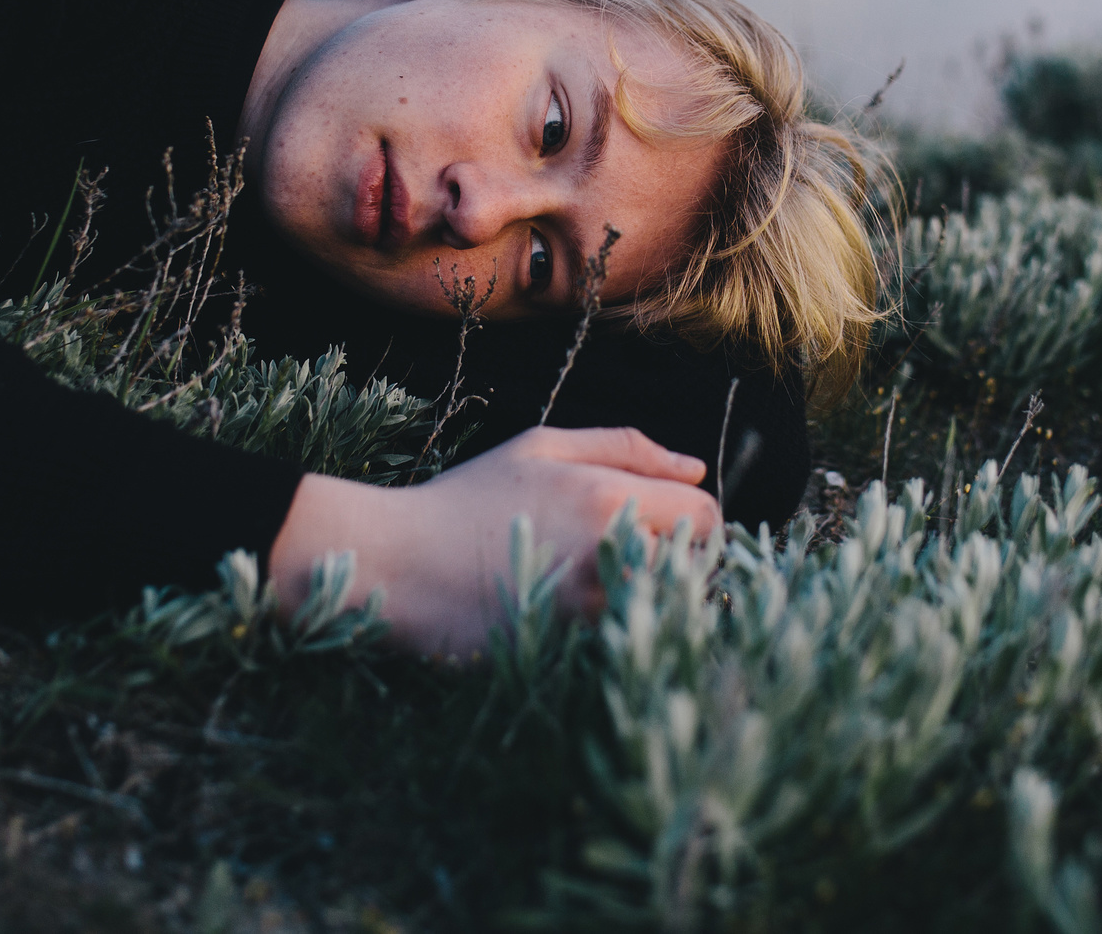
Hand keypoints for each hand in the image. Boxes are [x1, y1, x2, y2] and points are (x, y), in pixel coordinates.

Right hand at [266, 425, 717, 656]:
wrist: (394, 564)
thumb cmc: (466, 498)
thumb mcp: (540, 449)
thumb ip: (624, 447)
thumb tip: (694, 469)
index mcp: (607, 497)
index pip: (707, 518)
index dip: (697, 525)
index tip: (669, 531)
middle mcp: (608, 556)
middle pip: (692, 571)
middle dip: (675, 565)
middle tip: (626, 561)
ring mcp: (588, 613)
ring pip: (662, 613)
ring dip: (644, 603)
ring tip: (592, 591)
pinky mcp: (565, 654)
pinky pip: (621, 645)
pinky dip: (610, 634)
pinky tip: (568, 619)